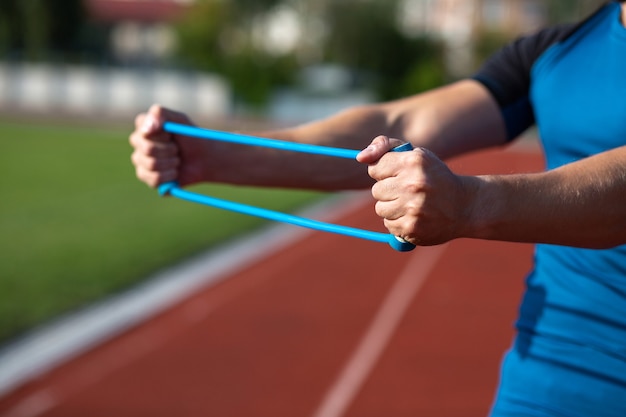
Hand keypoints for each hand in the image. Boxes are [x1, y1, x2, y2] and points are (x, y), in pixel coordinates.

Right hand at [129, 104, 212, 187]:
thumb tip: (147, 128)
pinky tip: (175, 172)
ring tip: (177, 160)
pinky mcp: (147, 178)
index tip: (171, 135)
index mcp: (143, 127)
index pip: (144, 131)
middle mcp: (139, 144)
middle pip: (148, 149)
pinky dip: (170, 176)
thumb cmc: (192, 137)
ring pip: (151, 165)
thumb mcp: (180, 119)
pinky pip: (154, 179)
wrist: (205, 160)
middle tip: (177, 149)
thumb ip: (161, 113)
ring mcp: (141, 161)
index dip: (162, 135)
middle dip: (170, 150)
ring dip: (171, 163)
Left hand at [359, 135, 473, 245]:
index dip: (384, 173)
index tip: (398, 175)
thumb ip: (385, 147)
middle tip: (408, 191)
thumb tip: (360, 157)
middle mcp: (413, 184)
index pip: (375, 168)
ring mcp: (413, 208)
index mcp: (413, 162)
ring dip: (392, 208)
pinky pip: (389, 225)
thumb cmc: (435, 177)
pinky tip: (415, 217)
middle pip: (376, 190)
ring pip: (380, 209)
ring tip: (412, 205)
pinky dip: (398, 222)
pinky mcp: (412, 228)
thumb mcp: (416, 155)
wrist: (465, 206)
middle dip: (389, 191)